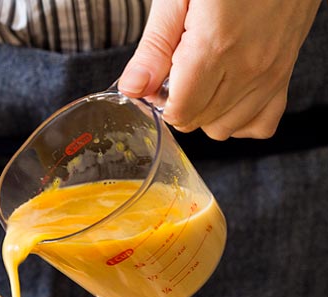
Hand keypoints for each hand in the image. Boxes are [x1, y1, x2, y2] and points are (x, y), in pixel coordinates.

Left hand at [118, 0, 320, 139]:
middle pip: (199, 123)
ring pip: (227, 128)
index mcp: (215, 48)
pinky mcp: (286, 71)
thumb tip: (132, 88)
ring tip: (202, 80)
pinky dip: (242, 117)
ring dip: (206, 114)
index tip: (158, 80)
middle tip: (178, 73)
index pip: (179, 112)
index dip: (160, 102)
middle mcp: (248, 67)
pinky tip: (228, 95)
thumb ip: (154, 46)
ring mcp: (271, 72)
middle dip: (180, 105)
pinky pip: (262, 122)